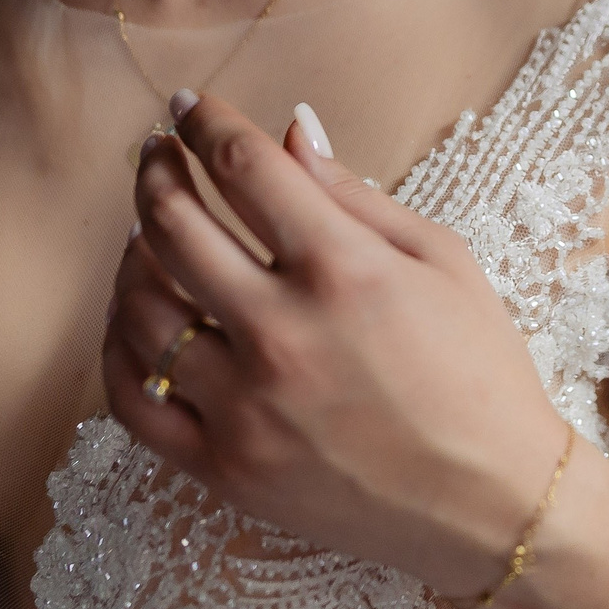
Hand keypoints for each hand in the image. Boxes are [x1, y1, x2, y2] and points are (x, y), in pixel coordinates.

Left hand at [104, 93, 572, 597]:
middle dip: (155, 174)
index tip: (189, 107)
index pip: (245, 169)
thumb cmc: (480, 372)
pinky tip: (133, 321)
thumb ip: (357, 195)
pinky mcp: (225, 467)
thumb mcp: (443, 261)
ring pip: (140, 311)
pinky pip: (135, 401)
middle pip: (175, 227)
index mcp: (342, 270)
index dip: (206, 125)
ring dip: (132, 256)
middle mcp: (282, 332)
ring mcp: (245, 405)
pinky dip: (118, 352)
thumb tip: (294, 133)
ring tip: (146, 234)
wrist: (490, 500)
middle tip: (155, 155)